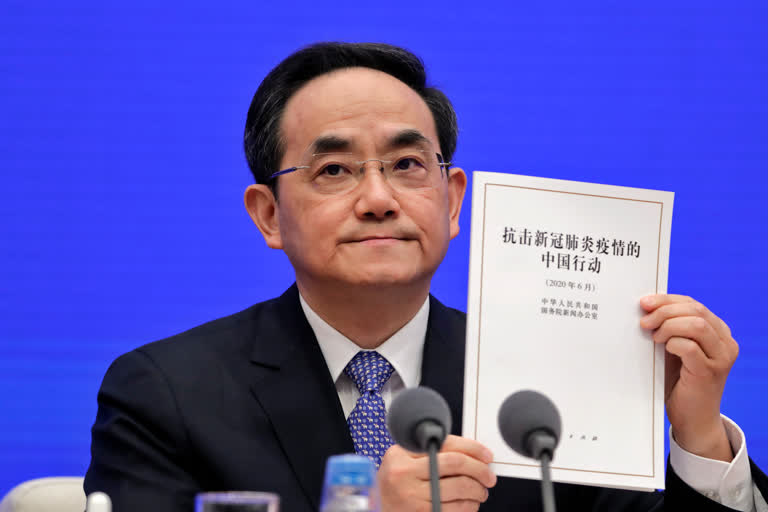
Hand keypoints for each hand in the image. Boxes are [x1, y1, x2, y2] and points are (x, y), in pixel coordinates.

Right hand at [378, 435, 496, 511]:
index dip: (473, 449)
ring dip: (477, 491)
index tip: (486, 455)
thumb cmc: (393, 481)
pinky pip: (455, 511)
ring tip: (480, 491)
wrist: (376, 507)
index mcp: (403, 455)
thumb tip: (468, 452)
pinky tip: (469, 503)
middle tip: (488, 475)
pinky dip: (468, 507)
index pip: (446, 445)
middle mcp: (406, 475)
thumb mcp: (402, 457)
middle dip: (480, 470)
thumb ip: (428, 450)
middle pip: (457, 465)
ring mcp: (413, 499)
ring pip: (460, 490)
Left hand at [640, 294, 738, 461]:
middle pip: (696, 310)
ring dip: (669, 326)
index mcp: (718, 332)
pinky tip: (664, 348)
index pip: (694, 304)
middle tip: (644, 321)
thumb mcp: (676, 349)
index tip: (645, 302)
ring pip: (696, 325)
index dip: (668, 300)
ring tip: (654, 336)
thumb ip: (671, 329)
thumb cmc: (681, 382)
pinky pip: (690, 347)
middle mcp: (725, 343)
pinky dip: (673, 343)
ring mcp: (721, 358)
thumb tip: (646, 307)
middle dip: (665, 311)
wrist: (693, 420)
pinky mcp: (710, 373)